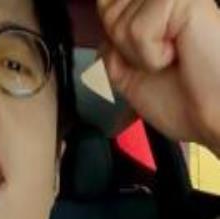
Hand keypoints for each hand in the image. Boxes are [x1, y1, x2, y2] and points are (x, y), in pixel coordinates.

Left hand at [97, 0, 219, 155]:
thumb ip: (110, 46)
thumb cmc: (184, 100)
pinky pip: (138, 30)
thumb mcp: (127, 75)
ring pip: (120, 24)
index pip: (107, 6)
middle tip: (161, 61)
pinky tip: (178, 54)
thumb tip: (100, 20)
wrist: (213, 117)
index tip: (144, 55)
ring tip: (172, 58)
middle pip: (108, 14)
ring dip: (140, 55)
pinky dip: (152, 55)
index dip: (114, 36)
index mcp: (154, 11)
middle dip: (125, 49)